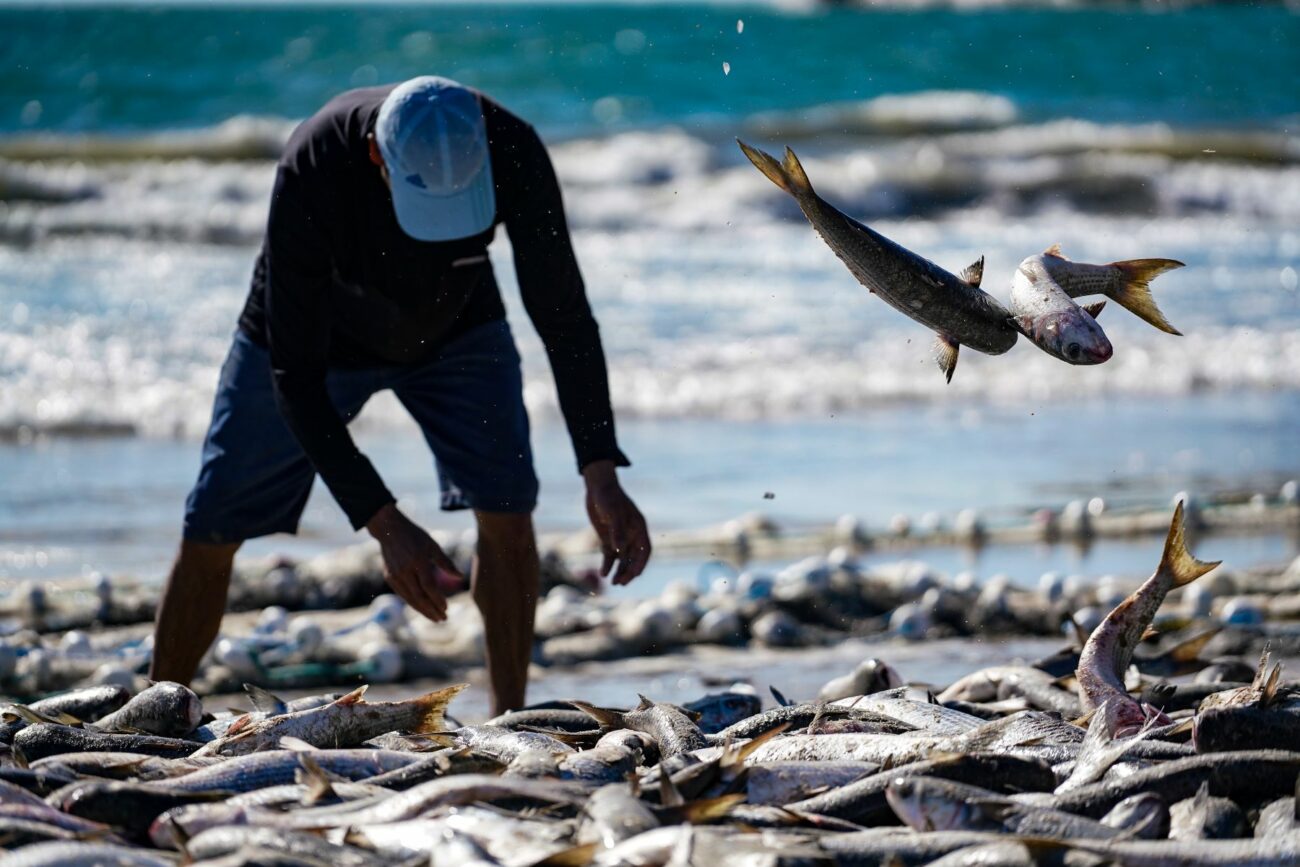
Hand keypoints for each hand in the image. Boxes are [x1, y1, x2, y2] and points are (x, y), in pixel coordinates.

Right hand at [365, 504, 462, 621]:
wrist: (389, 530)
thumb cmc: (415, 536)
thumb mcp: (433, 545)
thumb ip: (445, 562)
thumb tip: (460, 576)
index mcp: (418, 562)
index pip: (429, 587)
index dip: (438, 599)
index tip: (446, 608)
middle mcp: (405, 571)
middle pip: (419, 597)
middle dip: (431, 610)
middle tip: (442, 619)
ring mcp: (395, 575)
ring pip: (410, 598)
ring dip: (422, 610)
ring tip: (434, 618)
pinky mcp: (389, 577)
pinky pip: (403, 594)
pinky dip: (413, 602)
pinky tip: (422, 607)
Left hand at [583, 461, 650, 585]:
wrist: (597, 488)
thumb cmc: (608, 497)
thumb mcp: (613, 513)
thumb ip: (617, 531)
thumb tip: (619, 550)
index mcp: (638, 528)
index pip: (645, 550)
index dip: (641, 563)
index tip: (635, 575)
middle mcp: (631, 535)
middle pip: (634, 558)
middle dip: (629, 571)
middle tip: (620, 583)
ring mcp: (620, 537)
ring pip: (623, 559)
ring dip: (619, 571)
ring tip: (613, 582)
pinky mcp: (608, 538)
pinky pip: (610, 555)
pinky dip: (607, 564)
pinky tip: (603, 573)